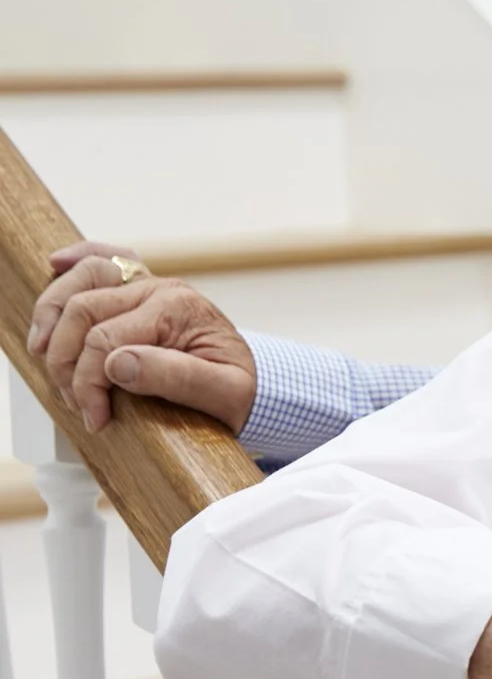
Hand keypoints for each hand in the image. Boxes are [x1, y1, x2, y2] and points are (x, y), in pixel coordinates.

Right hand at [27, 243, 256, 433]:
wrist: (255, 383)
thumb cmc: (239, 390)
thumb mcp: (225, 394)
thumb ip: (177, 378)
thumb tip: (117, 364)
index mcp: (178, 309)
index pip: (105, 340)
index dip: (87, 382)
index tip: (95, 417)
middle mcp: (159, 289)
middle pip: (82, 309)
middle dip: (64, 360)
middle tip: (75, 401)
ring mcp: (146, 286)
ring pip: (78, 283)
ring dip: (51, 321)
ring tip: (48, 360)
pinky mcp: (137, 291)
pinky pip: (100, 261)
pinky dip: (74, 263)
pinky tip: (55, 265)